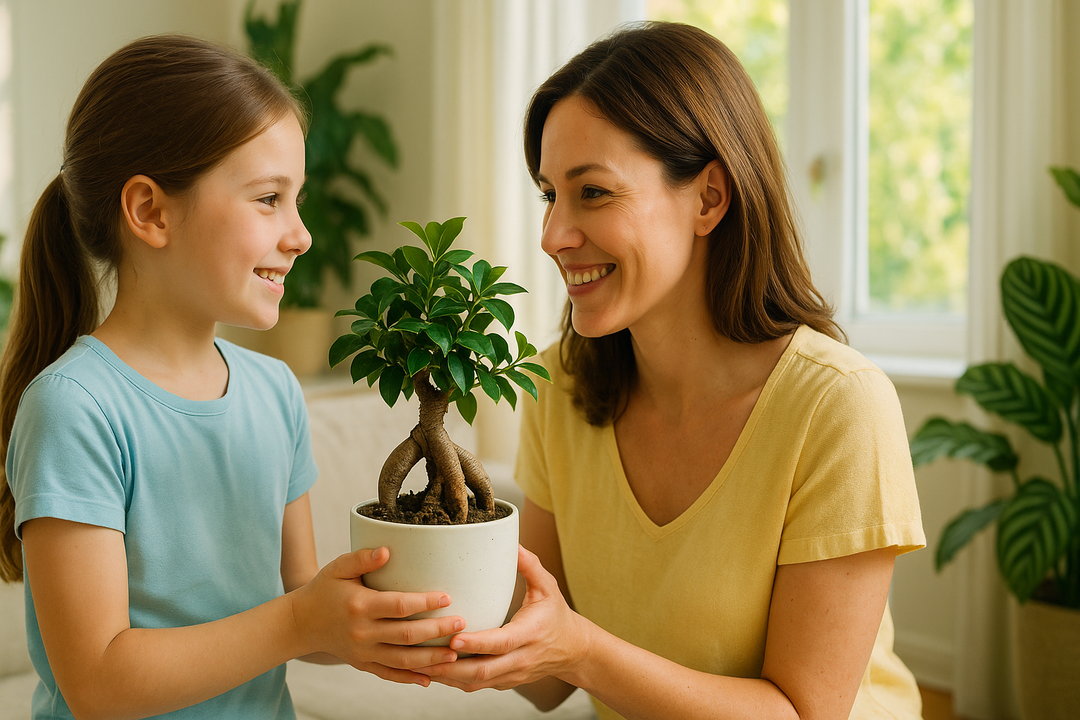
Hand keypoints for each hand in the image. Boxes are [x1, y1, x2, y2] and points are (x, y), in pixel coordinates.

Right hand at [290, 547, 464, 685]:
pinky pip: (389, 675)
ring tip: (454, 655)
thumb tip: (387, 550)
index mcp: (360, 606)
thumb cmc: (324, 590)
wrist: (300, 623)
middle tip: (461, 624)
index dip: (424, 603)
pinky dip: (410, 678)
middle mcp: (362, 633)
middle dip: (436, 631)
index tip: (447, 597)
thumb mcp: (338, 568)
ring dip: (430, 660)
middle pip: (406, 636)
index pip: (399, 606)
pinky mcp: (363, 664)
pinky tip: (430, 678)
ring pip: (402, 661)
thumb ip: (362, 558)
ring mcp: (363, 653)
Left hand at [419, 546, 588, 691]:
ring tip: (422, 665)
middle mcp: (521, 658)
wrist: (573, 650)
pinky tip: (435, 671)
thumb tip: (513, 542)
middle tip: (425, 655)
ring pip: (476, 682)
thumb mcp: (548, 587)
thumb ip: (530, 565)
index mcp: (530, 634)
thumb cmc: (556, 615)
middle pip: (484, 671)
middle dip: (452, 667)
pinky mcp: (505, 681)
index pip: (501, 643)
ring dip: (449, 676)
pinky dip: (455, 681)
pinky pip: (477, 686)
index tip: (454, 639)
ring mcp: (512, 674)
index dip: (477, 643)